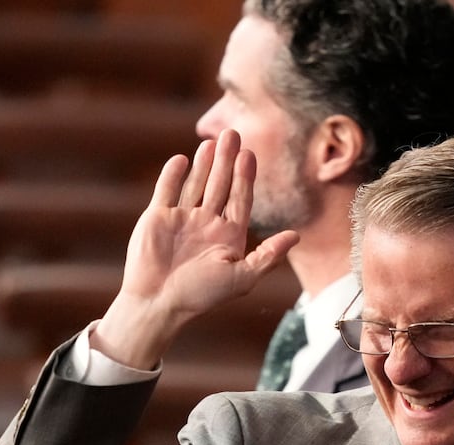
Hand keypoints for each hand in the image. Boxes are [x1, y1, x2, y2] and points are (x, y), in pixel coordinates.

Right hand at [93, 129, 299, 368]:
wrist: (158, 303)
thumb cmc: (201, 295)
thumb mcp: (242, 278)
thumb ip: (268, 255)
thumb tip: (296, 236)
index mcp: (227, 237)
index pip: (240, 200)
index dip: (245, 177)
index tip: (250, 154)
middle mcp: (206, 225)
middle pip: (220, 186)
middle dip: (226, 161)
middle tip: (233, 133)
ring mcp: (182, 219)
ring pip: (196, 184)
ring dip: (204, 164)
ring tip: (211, 141)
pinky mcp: (157, 217)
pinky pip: (167, 190)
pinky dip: (174, 175)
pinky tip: (182, 159)